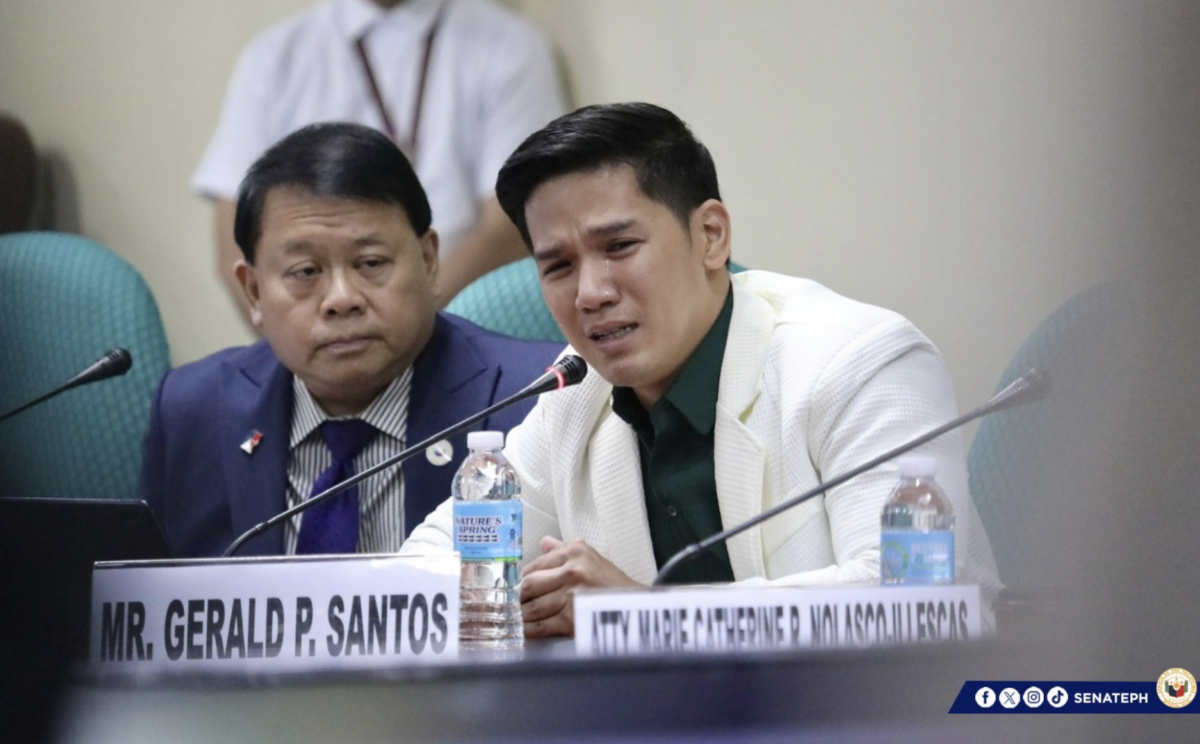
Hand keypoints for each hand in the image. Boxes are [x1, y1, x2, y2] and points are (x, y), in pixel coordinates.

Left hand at [520, 536, 642, 637]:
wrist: (635, 607)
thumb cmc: (612, 584)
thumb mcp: (591, 558)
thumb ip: (564, 549)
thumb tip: (544, 542)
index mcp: (574, 553)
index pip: (535, 565)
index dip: (519, 578)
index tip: (511, 587)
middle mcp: (571, 572)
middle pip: (529, 585)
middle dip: (515, 597)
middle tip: (507, 603)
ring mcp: (570, 596)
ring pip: (532, 607)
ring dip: (519, 615)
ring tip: (512, 618)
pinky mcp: (571, 619)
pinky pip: (541, 626)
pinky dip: (528, 630)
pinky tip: (522, 631)